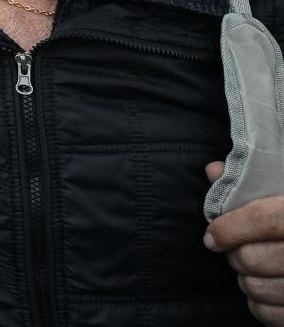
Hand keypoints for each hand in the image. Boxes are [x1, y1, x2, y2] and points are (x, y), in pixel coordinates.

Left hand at [205, 161, 283, 323]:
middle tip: (236, 250)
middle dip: (236, 255)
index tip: (212, 235)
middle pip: (254, 258)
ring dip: (246, 279)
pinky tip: (265, 288)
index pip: (264, 220)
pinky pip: (271, 314)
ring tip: (252, 268)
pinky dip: (260, 304)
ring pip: (257, 287)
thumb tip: (213, 171)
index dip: (230, 227)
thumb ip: (254, 183)